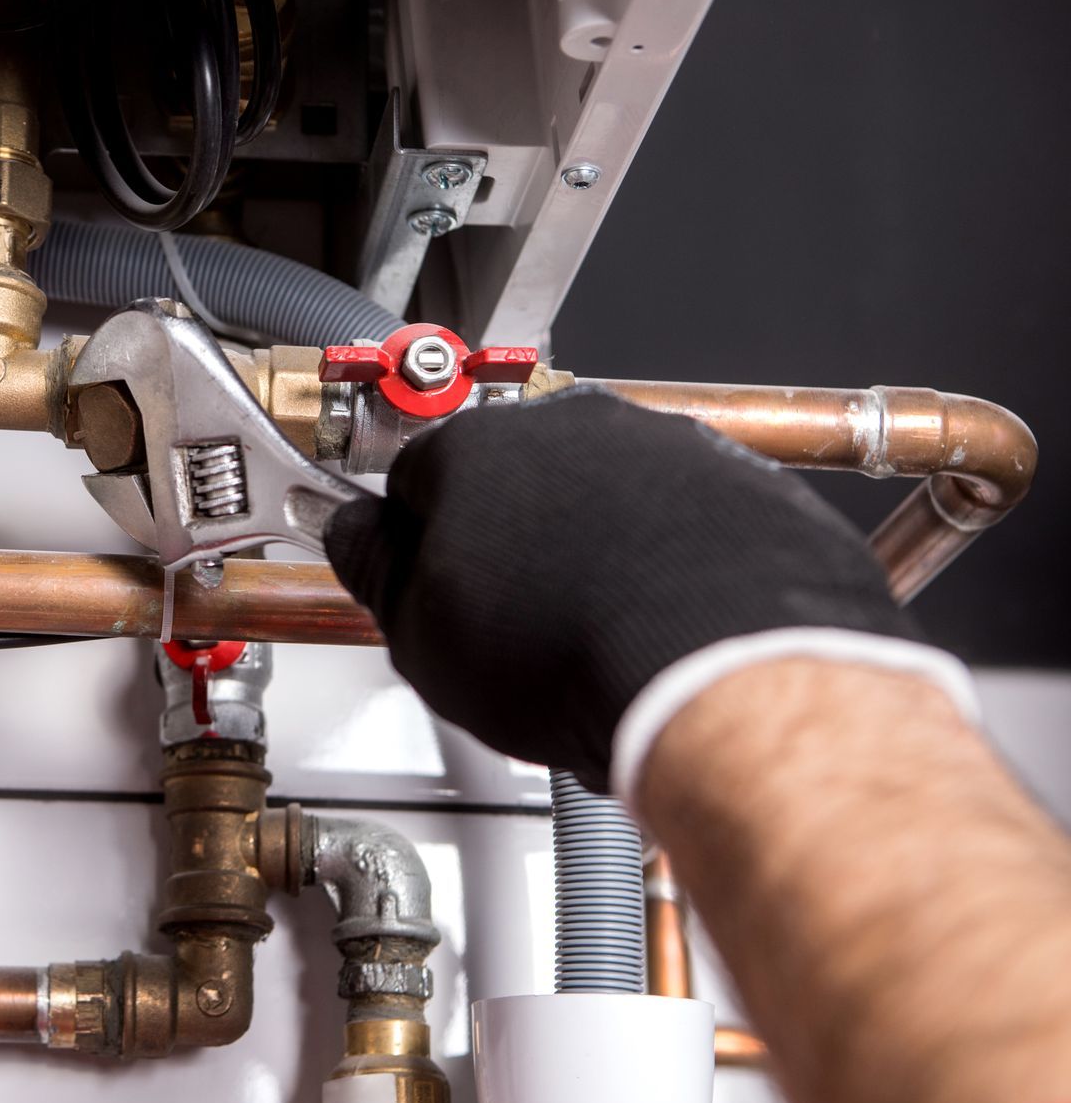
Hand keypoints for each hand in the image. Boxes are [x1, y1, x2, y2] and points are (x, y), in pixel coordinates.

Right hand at [324, 389, 947, 792]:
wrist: (723, 674)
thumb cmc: (574, 654)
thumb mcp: (418, 635)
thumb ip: (378, 570)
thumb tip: (360, 537)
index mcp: (473, 449)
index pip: (412, 479)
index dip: (412, 543)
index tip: (422, 583)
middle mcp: (570, 428)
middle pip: (514, 480)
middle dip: (508, 543)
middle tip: (509, 627)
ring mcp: (663, 448)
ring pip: (604, 496)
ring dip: (592, 552)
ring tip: (590, 641)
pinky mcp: (741, 485)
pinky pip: (686, 520)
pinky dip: (672, 563)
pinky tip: (659, 631)